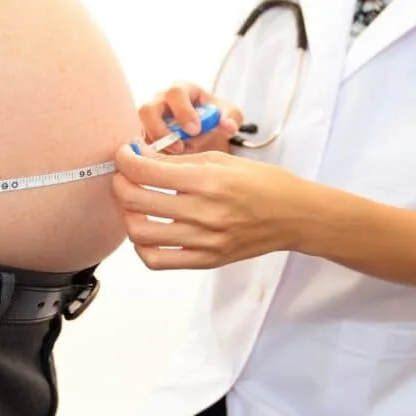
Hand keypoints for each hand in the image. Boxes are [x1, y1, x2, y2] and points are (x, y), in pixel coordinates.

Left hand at [112, 145, 307, 269]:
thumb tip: (140, 156)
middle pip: (135, 199)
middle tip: (124, 176)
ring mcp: (204, 240)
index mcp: (208, 180)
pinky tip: (149, 231)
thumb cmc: (262, 182)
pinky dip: (142, 246)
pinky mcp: (206, 260)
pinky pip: (157, 260)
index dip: (125, 159)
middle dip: (120, 183)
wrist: (295, 215)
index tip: (124, 154)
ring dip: (128, 214)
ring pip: (140, 233)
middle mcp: (203, 212)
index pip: (145, 170)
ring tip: (135, 204)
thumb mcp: (222, 159)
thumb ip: (178, 161)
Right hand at [139, 82, 242, 154]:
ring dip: (158, 144)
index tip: (195, 129)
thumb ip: (231, 118)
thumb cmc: (214, 116)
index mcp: (182, 89)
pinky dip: (154, 153)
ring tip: (178, 153)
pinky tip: (170, 160)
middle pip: (148, 109)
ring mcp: (150, 118)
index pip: (175, 92)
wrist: (205, 129)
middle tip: (180, 146)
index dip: (182, 111)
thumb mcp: (228, 114)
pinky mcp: (146, 135)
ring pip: (142, 129)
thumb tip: (228, 125)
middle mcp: (161, 100)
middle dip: (162, 129)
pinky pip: (141, 145)